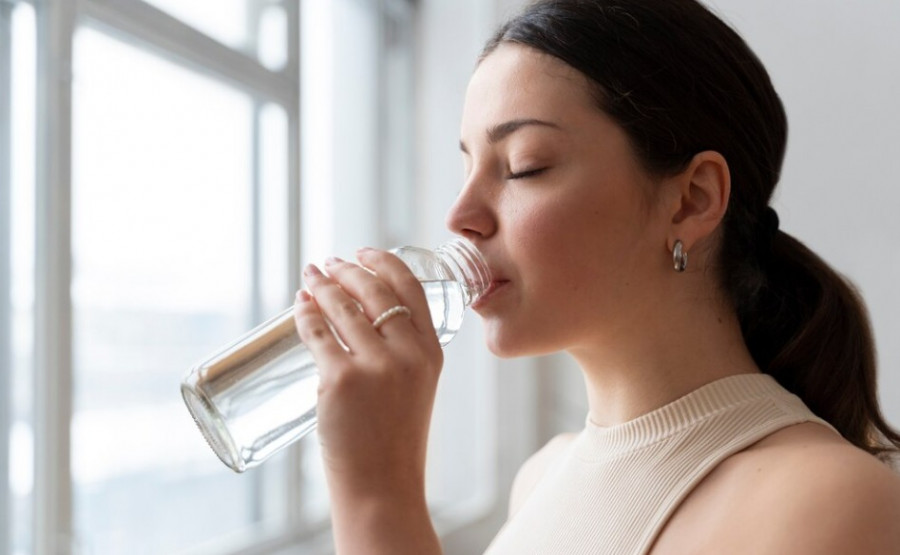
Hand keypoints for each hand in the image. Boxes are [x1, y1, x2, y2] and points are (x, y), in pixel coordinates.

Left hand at [293, 247, 442, 500]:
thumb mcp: (416, 388)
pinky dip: (304, 314)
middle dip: (347, 270)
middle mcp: (408, 354)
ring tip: (310, 278)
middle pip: (374, 291)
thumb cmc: (395, 441)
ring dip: (322, 286)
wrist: (383, 485)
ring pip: (342, 308)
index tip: (364, 252)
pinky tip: (299, 305)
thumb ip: (402, 354)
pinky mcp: (341, 381)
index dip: (384, 263)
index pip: (411, 289)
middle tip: (328, 264)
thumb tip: (357, 318)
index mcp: (431, 352)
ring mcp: (375, 366)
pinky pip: (317, 334)